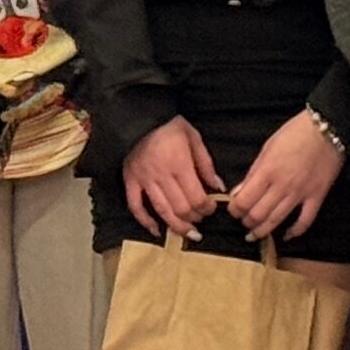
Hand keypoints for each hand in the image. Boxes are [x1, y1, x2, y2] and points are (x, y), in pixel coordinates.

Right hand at [121, 115, 226, 238]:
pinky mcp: (130, 181)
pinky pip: (135, 206)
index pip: (196, 197)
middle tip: (201, 220)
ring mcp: (144, 180)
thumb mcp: (194, 138)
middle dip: (194, 218)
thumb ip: (206, 164)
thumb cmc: (170, 125)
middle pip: (181, 208)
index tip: (212, 208)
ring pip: (162, 211)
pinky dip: (145, 221)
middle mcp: (161, 175)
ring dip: (176, 226)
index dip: (207, 208)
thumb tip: (218, 187)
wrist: (139, 114)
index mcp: (179, 164)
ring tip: (188, 234)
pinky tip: (157, 231)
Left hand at [223, 111, 344, 244]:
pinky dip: (294, 232)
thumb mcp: (267, 148)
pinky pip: (305, 222)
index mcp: (267, 171)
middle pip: (258, 215)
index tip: (233, 209)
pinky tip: (286, 236)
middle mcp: (282, 186)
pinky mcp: (317, 197)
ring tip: (255, 234)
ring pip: (276, 221)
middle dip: (246, 222)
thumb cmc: (296, 133)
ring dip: (262, 231)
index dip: (234, 210)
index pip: (243, 201)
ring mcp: (300, 193)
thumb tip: (239, 192)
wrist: (328, 128)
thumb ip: (253, 173)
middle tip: (243, 221)